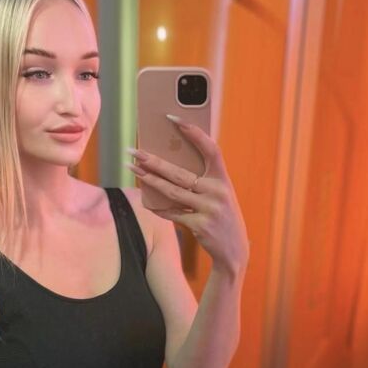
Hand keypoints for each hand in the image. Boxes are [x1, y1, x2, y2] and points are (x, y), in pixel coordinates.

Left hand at [125, 118, 249, 272]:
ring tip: (133, 169)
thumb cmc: (222, 216)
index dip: (193, 132)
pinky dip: (158, 207)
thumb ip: (203, 179)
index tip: (173, 118)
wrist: (234, 250)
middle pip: (180, 172)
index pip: (211, 149)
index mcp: (223, 179)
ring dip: (149, 180)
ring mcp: (209, 210)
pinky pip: (172, 213)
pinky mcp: (200, 227)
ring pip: (172, 191)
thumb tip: (169, 163)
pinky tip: (145, 200)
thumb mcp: (220, 194)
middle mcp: (217, 192)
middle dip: (154, 161)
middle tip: (134, 151)